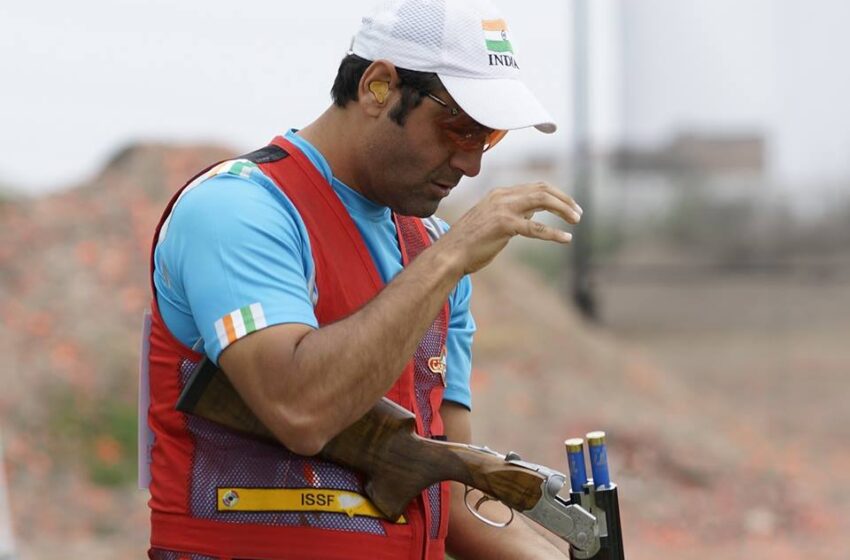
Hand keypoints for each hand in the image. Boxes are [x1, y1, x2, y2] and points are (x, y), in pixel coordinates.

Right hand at [438, 182, 581, 274]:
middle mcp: (502, 196)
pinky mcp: (504, 225)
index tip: (570, 207)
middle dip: (564, 200)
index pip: (536, 187)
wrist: (450, 253)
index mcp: (499, 194)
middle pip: (542, 189)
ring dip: (563, 209)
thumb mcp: (493, 221)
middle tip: (578, 213)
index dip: (557, 195)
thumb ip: (512, 213)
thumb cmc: (470, 242)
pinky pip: (535, 227)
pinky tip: (566, 238)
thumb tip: (533, 212)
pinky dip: (553, 233)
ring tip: (576, 220)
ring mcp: (503, 209)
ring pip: (542, 201)